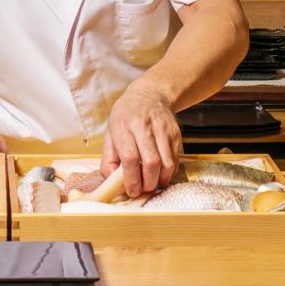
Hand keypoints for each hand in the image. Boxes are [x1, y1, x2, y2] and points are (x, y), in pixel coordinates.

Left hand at [101, 82, 182, 196]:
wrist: (150, 95)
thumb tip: (112, 182)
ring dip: (160, 181)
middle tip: (143, 189)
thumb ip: (109, 159)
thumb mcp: (110, 132)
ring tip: (152, 183)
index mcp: (123, 125)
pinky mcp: (176, 134)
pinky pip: (175, 161)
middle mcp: (144, 126)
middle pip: (151, 163)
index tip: (131, 190)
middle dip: (148, 183)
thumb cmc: (127, 116)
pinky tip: (160, 172)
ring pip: (167, 164)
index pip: (130, 157)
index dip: (132, 179)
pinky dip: (169, 173)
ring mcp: (163, 130)